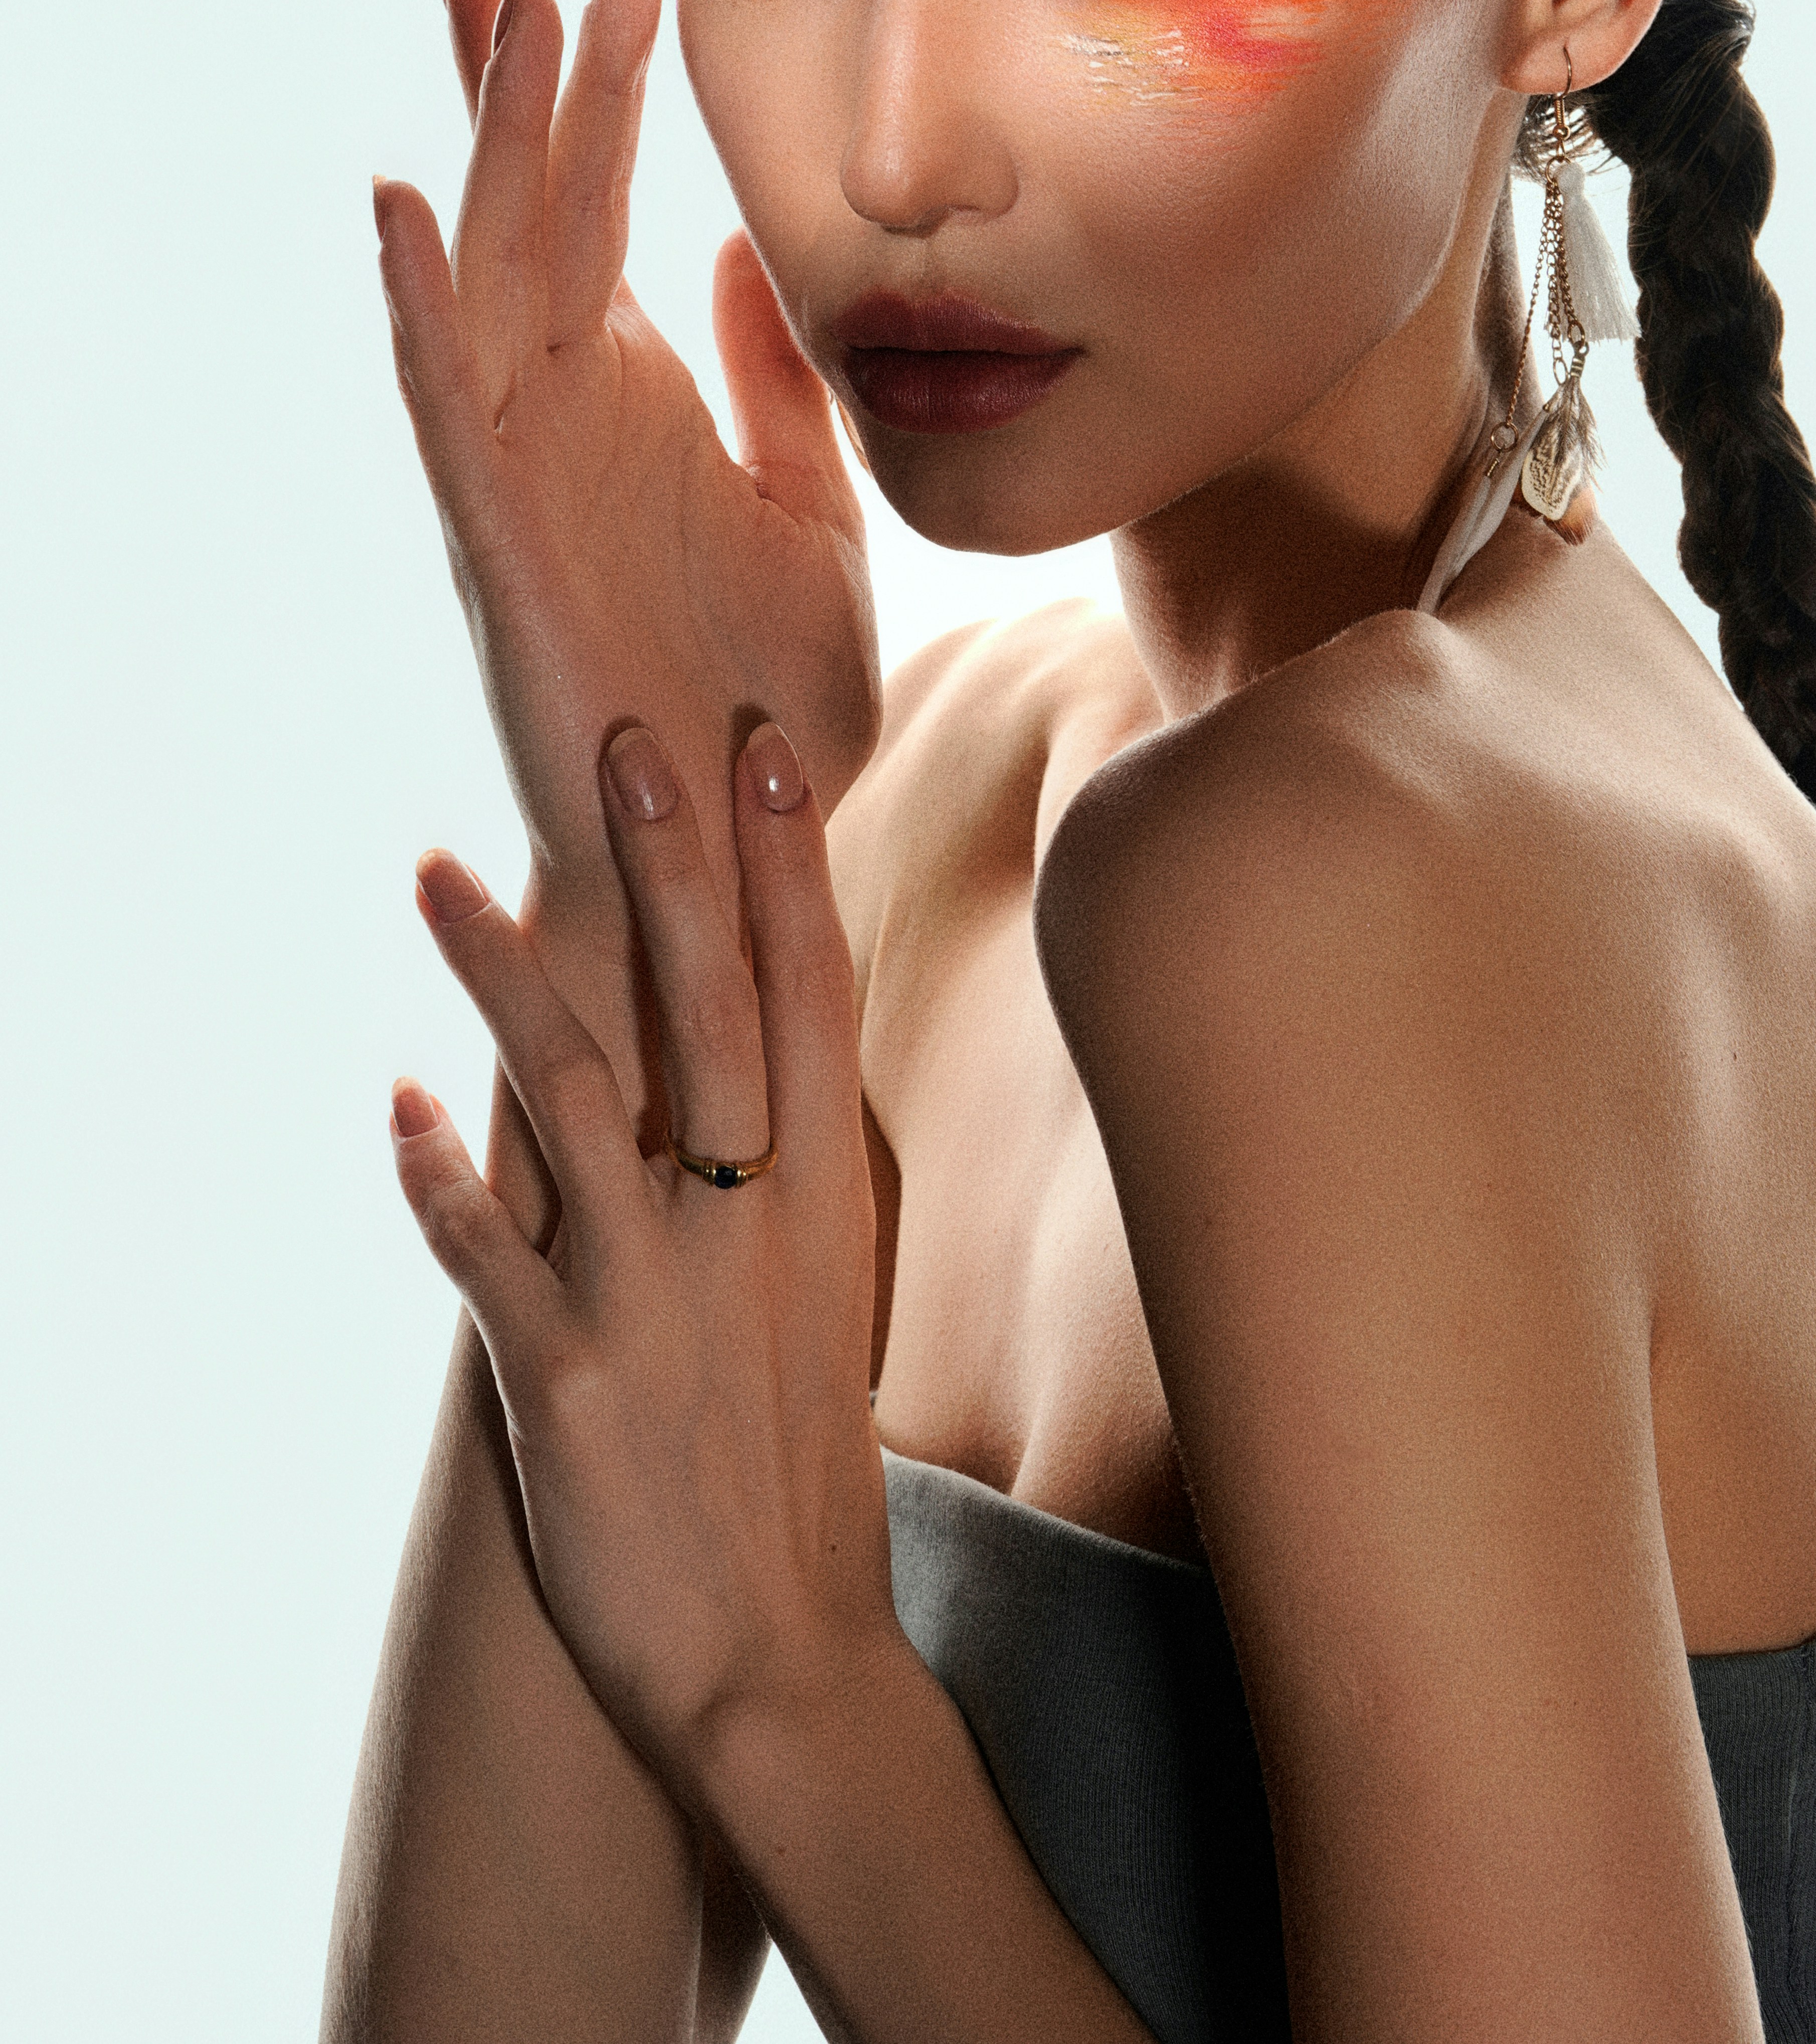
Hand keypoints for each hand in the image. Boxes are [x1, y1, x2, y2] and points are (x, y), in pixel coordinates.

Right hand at [374, 0, 880, 939]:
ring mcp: (525, 469)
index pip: (603, 205)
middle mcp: (568, 412)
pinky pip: (451, 406)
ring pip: (493, 272)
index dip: (595, 85)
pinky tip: (405, 210)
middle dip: (544, 74)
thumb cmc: (765, 701)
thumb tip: (759, 251)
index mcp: (638, 395)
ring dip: (494, 143)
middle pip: (540, 205)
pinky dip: (423, 308)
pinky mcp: (502, 542)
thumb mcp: (814, 512)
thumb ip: (781, 384)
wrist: (730, 851)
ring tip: (504, 8)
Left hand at [386, 716, 892, 1811]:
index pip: (814, 995)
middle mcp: (750, 1224)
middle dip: (670, 867)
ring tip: (435, 873)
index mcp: (825, 1200)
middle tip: (626, 745)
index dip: (788, 868)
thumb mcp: (831, 1295)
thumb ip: (796, 1174)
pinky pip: (482, 1250)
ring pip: (573, 1096)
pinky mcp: (563, 1378)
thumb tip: (772, 1057)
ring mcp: (654, 1297)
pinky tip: (396, 1103)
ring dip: (501, 975)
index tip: (765, 752)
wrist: (781, 1659)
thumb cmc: (803, 1467)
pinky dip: (435, 1174)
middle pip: (710, 1009)